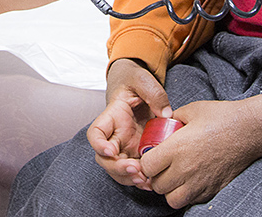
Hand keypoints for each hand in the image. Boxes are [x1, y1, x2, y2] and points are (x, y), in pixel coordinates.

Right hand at [87, 59, 171, 189]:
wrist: (139, 86)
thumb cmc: (136, 81)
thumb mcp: (143, 79)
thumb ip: (153, 93)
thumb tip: (165, 114)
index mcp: (111, 116)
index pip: (96, 133)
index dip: (99, 145)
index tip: (111, 151)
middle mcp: (115, 135)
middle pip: (105, 158)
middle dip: (117, 168)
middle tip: (136, 170)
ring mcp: (125, 146)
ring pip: (118, 169)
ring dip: (129, 178)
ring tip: (146, 180)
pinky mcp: (137, 152)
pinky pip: (135, 171)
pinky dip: (141, 180)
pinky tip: (152, 182)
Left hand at [140, 92, 261, 207]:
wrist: (249, 130)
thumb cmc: (220, 117)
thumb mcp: (190, 109)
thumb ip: (172, 119)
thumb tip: (161, 124)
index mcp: (177, 148)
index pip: (147, 166)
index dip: (145, 160)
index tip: (151, 154)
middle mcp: (186, 169)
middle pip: (157, 186)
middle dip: (155, 176)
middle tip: (161, 164)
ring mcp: (200, 183)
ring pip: (172, 199)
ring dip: (169, 189)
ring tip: (174, 174)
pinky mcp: (212, 191)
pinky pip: (191, 201)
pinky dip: (186, 193)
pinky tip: (190, 178)